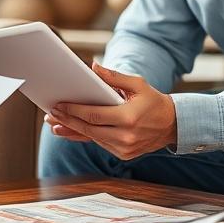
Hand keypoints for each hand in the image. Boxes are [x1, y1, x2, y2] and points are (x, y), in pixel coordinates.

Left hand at [46, 62, 176, 159]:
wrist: (173, 125)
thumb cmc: (153, 101)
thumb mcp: (137, 84)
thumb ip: (114, 76)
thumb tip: (93, 67)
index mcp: (128, 117)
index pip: (94, 115)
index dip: (73, 110)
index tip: (58, 105)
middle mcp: (126, 136)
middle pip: (88, 129)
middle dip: (67, 121)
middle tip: (51, 114)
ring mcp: (125, 148)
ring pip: (92, 138)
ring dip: (72, 131)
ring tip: (55, 123)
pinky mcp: (124, 155)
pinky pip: (100, 144)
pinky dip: (85, 137)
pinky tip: (71, 131)